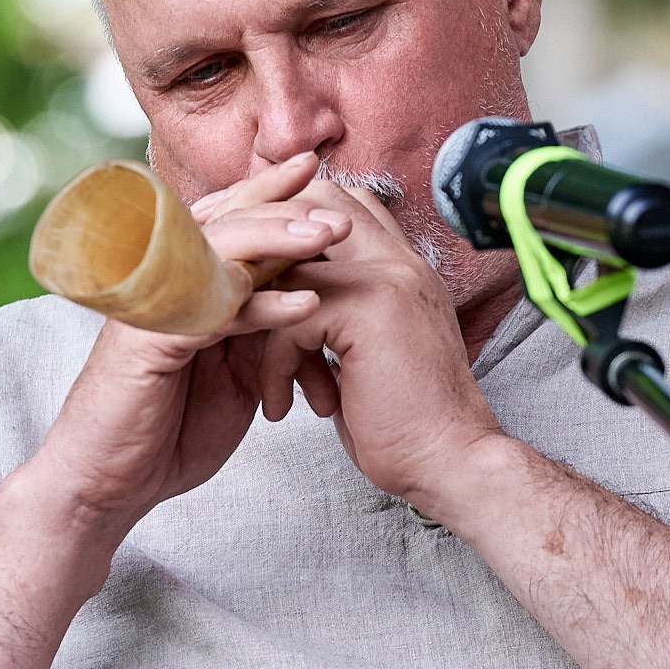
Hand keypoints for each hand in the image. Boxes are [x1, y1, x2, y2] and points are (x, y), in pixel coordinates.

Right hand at [27, 152, 353, 538]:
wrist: (106, 486)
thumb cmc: (164, 432)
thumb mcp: (230, 375)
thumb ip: (256, 333)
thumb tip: (305, 299)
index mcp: (179, 288)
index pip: (227, 224)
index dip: (269, 193)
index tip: (318, 171)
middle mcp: (158, 288)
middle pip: (222, 224)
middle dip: (279, 204)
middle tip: (335, 193)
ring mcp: (149, 312)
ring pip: (214, 258)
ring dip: (275, 243)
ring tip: (326, 236)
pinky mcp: (145, 345)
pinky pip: (208, 315)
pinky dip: (259, 308)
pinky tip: (302, 306)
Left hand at [256, 180, 504, 518]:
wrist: (451, 465)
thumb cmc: (404, 425)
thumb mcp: (365, 357)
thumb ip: (335, 319)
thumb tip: (282, 306)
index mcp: (401, 267)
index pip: (340, 204)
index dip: (286, 222)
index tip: (241, 253)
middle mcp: (399, 261)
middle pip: (315, 203)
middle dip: (260, 235)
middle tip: (218, 274)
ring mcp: (389, 278)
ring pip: (292, 262)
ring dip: (262, 318)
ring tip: (264, 374)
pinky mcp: (370, 310)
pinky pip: (292, 317)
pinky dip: (274, 365)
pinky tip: (281, 405)